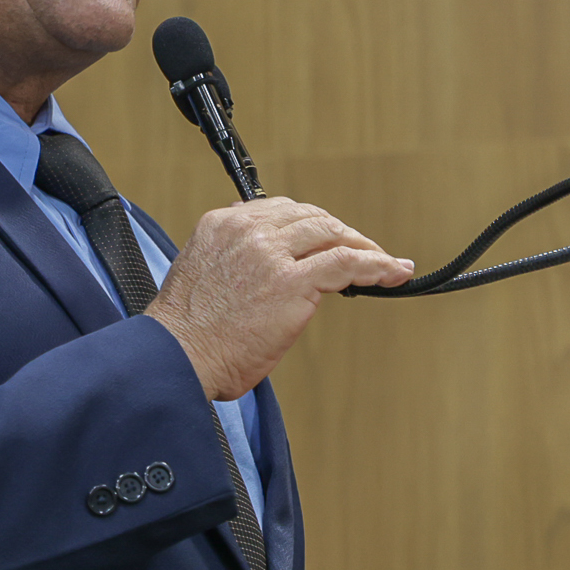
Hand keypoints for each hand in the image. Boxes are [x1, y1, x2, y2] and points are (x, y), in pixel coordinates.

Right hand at [144, 197, 414, 400]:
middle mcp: (247, 230)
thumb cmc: (186, 335)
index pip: (279, 211)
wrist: (175, 358)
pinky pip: (347, 263)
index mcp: (222, 225)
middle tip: (361, 250)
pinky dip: (377, 265)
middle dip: (339, 232)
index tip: (327, 238)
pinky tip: (394, 272)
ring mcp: (271, 253)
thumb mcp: (202, 277)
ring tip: (384, 261)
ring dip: (362, 246)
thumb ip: (232, 263)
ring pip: (331, 233)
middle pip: (310, 217)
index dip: (311, 225)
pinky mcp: (293, 282)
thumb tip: (263, 274)